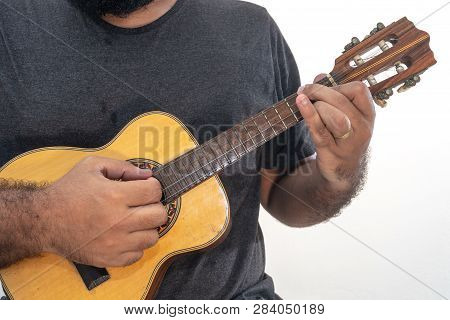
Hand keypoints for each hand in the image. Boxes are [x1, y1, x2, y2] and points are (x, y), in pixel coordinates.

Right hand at [39, 156, 166, 266]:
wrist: (43, 221)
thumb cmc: (67, 192)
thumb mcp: (91, 166)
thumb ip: (122, 167)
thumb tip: (147, 174)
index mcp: (114, 195)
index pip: (154, 191)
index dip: (152, 187)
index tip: (145, 188)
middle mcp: (118, 221)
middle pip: (159, 215)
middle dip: (154, 206)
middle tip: (142, 204)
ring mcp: (115, 243)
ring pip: (153, 237)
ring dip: (147, 227)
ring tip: (134, 220)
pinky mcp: (109, 259)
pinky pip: (138, 255)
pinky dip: (135, 245)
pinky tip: (125, 235)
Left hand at [296, 76, 375, 189]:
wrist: (343, 170)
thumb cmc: (341, 137)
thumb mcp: (344, 115)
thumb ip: (333, 95)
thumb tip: (320, 76)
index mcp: (368, 115)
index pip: (359, 90)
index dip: (339, 85)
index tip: (323, 87)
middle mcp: (363, 128)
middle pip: (342, 101)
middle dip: (319, 92)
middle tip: (304, 90)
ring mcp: (349, 142)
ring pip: (334, 115)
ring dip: (316, 105)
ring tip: (304, 102)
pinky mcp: (333, 152)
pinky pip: (320, 130)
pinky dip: (309, 115)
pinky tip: (300, 103)